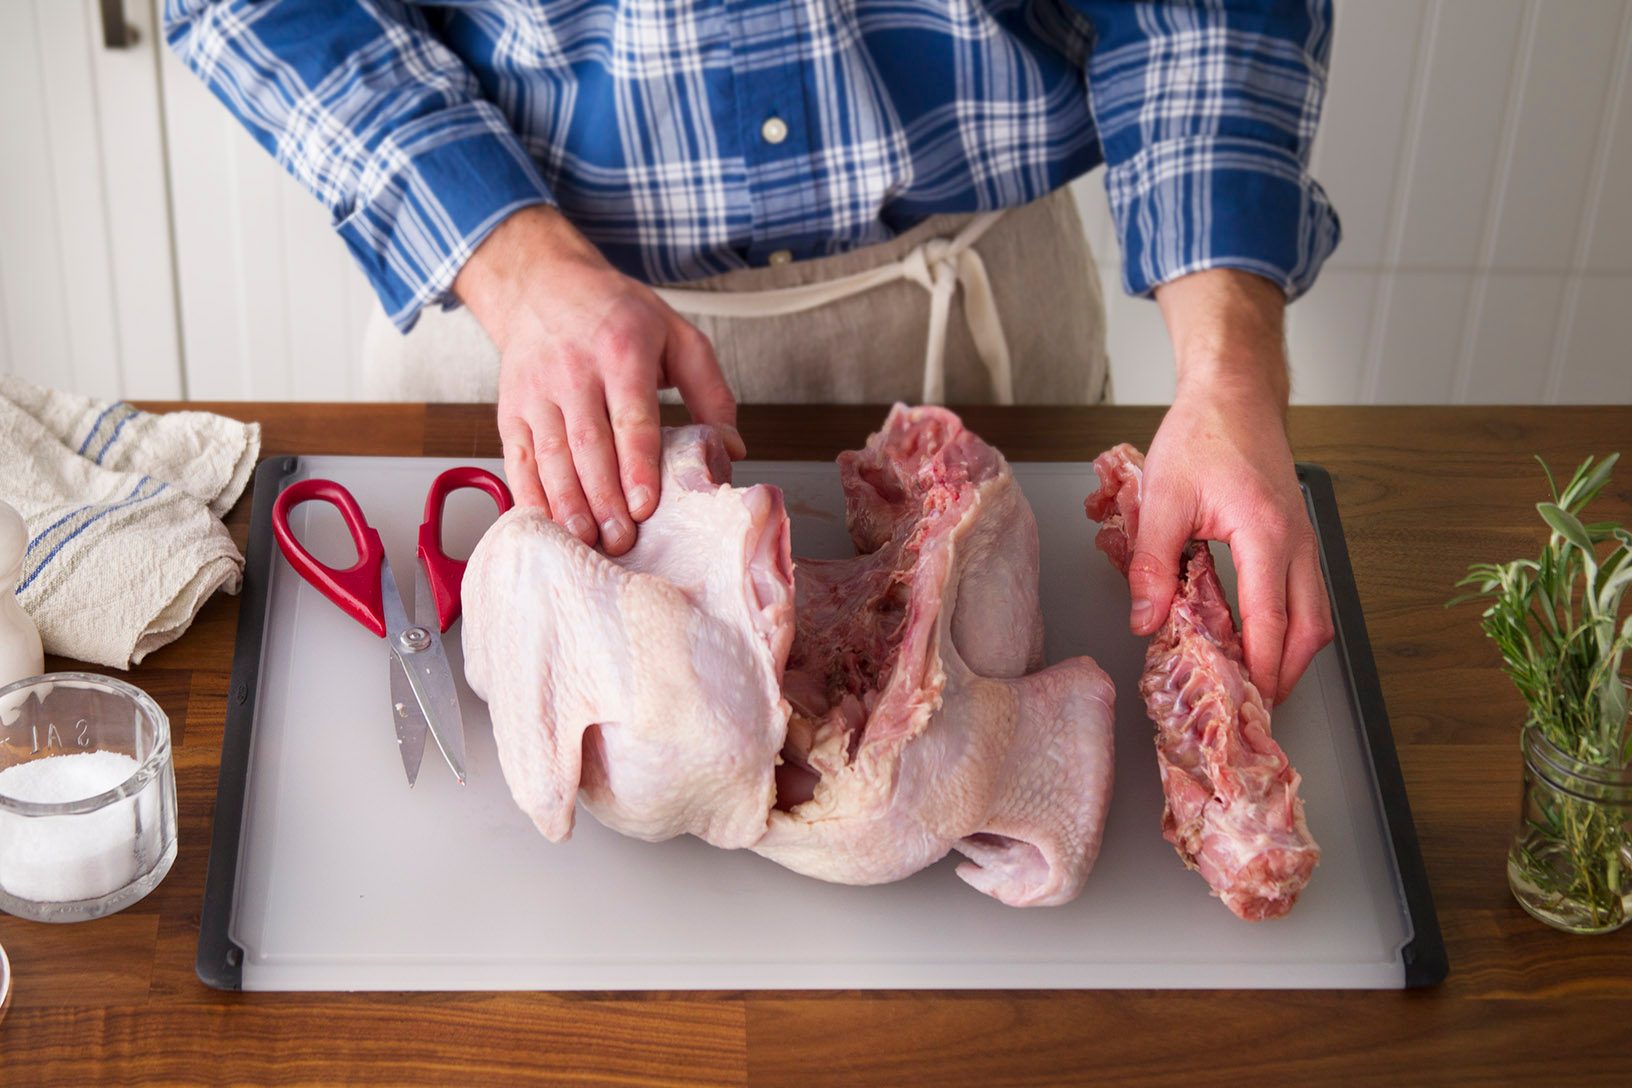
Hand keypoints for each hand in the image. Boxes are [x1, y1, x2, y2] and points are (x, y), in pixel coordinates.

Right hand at [454, 205, 744, 554]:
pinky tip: (546, 524)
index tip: (644, 506)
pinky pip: (517, 458)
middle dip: (603, 497)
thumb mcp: (678, 335)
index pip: (630, 416)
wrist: (544, 286)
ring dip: (567, 503)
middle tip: (620, 539)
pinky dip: (529, 495)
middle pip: (587, 444)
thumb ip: (711, 392)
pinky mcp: (511, 409)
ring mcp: (536, 391)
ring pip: (549, 455)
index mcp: (621, 350)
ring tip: (586, 539)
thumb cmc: (617, 314)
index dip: (636, 466)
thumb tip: (730, 450)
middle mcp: (574, 370)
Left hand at [1134, 270, 1334, 704]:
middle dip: (1287, 673)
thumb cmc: (1203, 435)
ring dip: (1293, 652)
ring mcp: (1304, 538)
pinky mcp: (1298, 534)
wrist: (1235, 392)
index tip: (1246, 703)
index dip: (1261, 669)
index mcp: (1267, 537)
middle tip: (1256, 706)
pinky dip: (1291, 624)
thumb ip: (1153, 566)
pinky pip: (1306, 592)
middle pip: (1310, 630)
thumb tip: (1146, 621)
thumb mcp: (1162, 501)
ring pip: (1315, 614)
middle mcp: (1298, 543)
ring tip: (1259, 680)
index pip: (1270, 623)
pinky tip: (1261, 635)